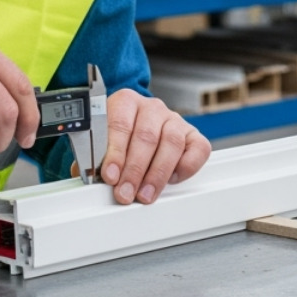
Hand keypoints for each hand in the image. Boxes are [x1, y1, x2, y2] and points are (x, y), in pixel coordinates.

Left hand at [98, 89, 210, 204]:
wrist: (137, 128)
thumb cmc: (117, 138)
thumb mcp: (100, 141)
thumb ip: (97, 157)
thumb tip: (98, 179)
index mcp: (126, 102)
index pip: (120, 124)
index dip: (115, 152)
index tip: (110, 176)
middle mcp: (152, 107)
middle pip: (146, 136)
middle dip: (135, 170)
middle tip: (125, 193)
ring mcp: (174, 119)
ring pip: (172, 142)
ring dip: (157, 174)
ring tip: (145, 194)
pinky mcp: (193, 134)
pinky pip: (199, 149)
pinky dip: (186, 167)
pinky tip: (171, 179)